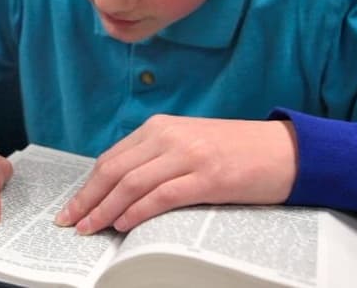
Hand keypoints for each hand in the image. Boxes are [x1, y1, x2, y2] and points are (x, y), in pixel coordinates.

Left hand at [55, 115, 297, 233]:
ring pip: (131, 184)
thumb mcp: (188, 144)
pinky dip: (137, 211)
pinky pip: (161, 196)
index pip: (111, 159)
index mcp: (160, 127)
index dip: (88, 186)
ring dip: (105, 210)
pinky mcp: (207, 177)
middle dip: (87, 200)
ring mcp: (188, 155)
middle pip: (113, 171)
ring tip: (90, 229)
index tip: (72, 207)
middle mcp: (169, 136)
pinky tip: (123, 225)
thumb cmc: (237, 152)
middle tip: (69, 223)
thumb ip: (156, 159)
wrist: (287, 150)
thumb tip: (118, 191)